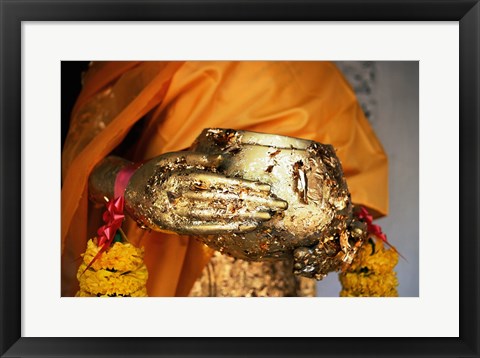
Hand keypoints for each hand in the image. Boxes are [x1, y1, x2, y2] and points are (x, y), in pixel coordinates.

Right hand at [124, 152, 287, 234]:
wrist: (127, 192)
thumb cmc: (154, 171)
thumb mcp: (171, 158)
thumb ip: (196, 158)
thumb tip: (220, 160)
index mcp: (182, 176)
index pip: (221, 183)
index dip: (245, 187)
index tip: (266, 189)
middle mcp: (182, 196)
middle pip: (224, 200)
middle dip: (253, 203)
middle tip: (277, 206)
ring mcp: (180, 213)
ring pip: (218, 215)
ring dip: (245, 217)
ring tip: (267, 216)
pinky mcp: (178, 226)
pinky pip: (206, 228)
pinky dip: (227, 228)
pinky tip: (245, 226)